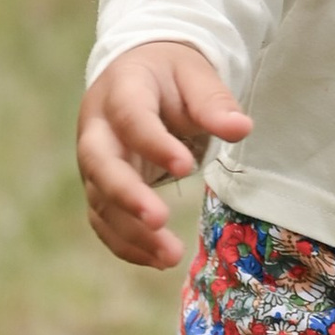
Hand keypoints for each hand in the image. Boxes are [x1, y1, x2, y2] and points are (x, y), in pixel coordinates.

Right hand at [76, 42, 250, 271]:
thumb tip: (241, 128)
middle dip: (127, 195)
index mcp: (121, 90)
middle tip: (160, 220)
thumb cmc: (169, 75)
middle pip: (100, 164)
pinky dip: (125, 243)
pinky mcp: (98, 187)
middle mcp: (97, 128)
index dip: (154, 144)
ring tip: (169, 256)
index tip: (185, 167)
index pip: (131, 118)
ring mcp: (93, 161)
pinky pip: (103, 219)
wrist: (137, 74)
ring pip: (100, 199)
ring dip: (131, 231)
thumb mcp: (194, 74)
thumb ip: (214, 101)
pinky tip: (156, 260)